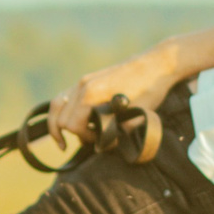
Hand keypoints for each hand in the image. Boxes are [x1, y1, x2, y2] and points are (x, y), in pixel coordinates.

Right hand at [46, 50, 173, 149]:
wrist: (156, 65)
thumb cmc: (148, 90)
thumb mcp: (134, 117)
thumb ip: (116, 135)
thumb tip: (102, 147)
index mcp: (91, 94)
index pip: (72, 125)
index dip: (86, 138)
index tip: (102, 141)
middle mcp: (83, 86)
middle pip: (60, 117)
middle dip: (73, 133)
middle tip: (90, 141)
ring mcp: (83, 81)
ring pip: (58, 104)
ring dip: (59, 123)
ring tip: (62, 140)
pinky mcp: (87, 80)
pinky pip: (65, 97)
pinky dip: (64, 111)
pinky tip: (72, 122)